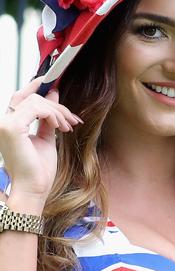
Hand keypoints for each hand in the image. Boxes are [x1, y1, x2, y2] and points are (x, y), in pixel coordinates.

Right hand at [0, 78, 80, 203]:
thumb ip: (48, 117)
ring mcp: (4, 124)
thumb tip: (53, 95)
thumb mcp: (46, 136)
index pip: (20, 96)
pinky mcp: (11, 128)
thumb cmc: (38, 168)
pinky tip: (60, 127)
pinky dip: (52, 115)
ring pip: (36, 101)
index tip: (54, 83)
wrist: (35, 188)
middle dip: (56, 105)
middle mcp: (3, 122)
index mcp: (10, 124)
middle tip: (72, 119)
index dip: (36, 86)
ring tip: (68, 126)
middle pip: (31, 97)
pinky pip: (36, 109)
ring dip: (58, 112)